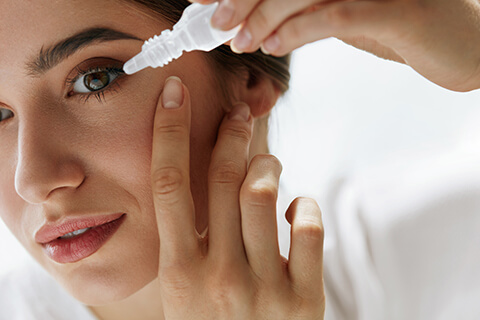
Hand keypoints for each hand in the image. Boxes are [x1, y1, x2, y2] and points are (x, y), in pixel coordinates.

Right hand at [150, 76, 324, 318]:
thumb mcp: (184, 293)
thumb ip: (189, 244)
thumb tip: (210, 190)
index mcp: (179, 271)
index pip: (168, 185)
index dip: (168, 133)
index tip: (175, 94)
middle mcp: (217, 275)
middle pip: (222, 178)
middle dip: (231, 133)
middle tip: (239, 113)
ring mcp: (263, 288)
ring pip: (263, 193)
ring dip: (268, 163)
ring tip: (268, 161)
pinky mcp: (303, 299)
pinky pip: (307, 228)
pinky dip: (303, 206)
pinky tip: (296, 209)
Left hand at [193, 0, 479, 91]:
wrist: (464, 46)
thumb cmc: (398, 26)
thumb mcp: (344, 12)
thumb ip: (303, 9)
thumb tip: (252, 18)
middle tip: (214, 22)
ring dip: (262, 15)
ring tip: (238, 41)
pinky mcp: (397, 9)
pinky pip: (333, 15)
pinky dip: (295, 30)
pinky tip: (270, 46)